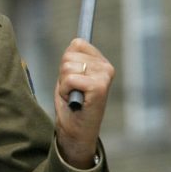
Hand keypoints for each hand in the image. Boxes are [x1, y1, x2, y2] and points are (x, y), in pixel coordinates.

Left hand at [53, 38, 114, 167]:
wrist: (76, 131)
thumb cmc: (71, 103)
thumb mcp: (70, 75)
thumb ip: (73, 58)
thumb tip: (76, 41)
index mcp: (102, 62)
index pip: (77, 44)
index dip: (66, 62)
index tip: (72, 78)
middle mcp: (107, 67)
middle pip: (69, 55)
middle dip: (63, 74)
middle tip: (72, 90)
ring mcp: (104, 76)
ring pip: (67, 67)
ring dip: (63, 84)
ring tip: (73, 96)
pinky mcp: (99, 87)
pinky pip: (70, 78)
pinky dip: (65, 90)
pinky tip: (73, 100)